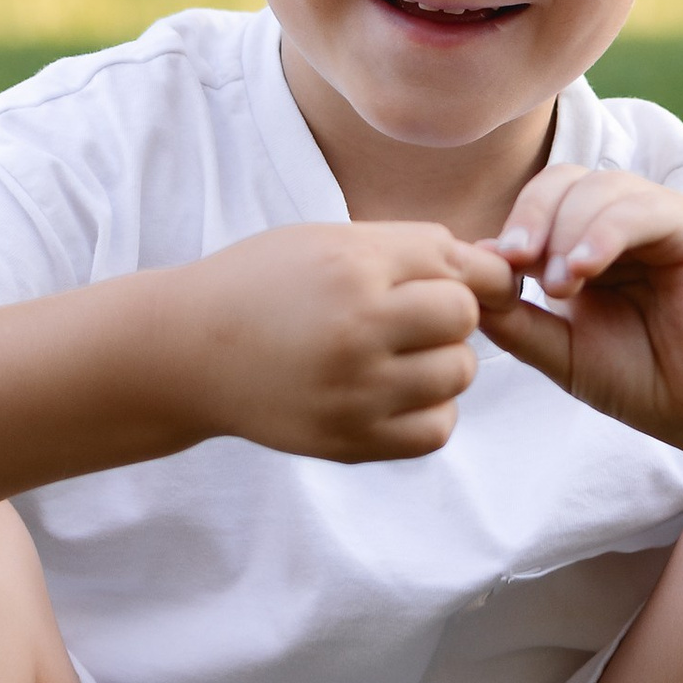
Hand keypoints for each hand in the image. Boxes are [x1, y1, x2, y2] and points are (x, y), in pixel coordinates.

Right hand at [181, 221, 515, 463]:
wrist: (187, 352)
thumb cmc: (262, 284)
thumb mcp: (328, 241)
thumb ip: (409, 249)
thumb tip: (495, 269)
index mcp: (353, 267)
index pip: (460, 267)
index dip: (473, 274)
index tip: (466, 281)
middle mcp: (357, 329)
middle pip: (463, 317)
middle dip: (450, 313)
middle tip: (414, 316)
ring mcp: (354, 392)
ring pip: (459, 373)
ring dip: (443, 362)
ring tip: (401, 354)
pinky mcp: (349, 441)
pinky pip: (436, 429)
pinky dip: (430, 411)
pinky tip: (397, 393)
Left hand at [477, 168, 682, 449]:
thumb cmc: (640, 376)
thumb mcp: (562, 350)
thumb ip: (516, 318)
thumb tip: (468, 276)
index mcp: (588, 239)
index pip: (542, 200)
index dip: (515, 223)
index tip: (491, 267)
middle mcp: (623, 220)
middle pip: (565, 182)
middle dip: (533, 219)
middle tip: (516, 265)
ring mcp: (661, 218)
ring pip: (600, 189)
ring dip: (567, 231)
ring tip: (561, 287)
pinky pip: (643, 210)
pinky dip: (606, 233)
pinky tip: (584, 269)